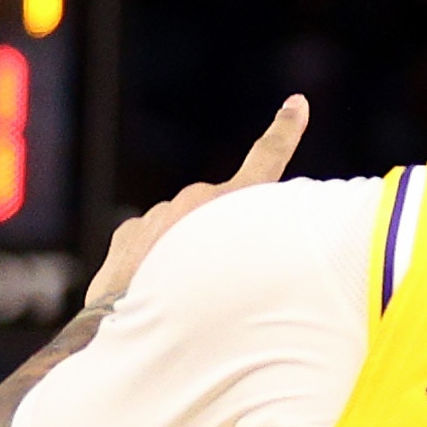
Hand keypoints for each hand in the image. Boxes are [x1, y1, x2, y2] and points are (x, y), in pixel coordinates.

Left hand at [87, 95, 304, 309]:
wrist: (130, 323)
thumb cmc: (199, 315)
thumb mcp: (249, 284)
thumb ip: (250, 255)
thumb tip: (234, 255)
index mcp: (236, 207)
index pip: (268, 160)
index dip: (285, 131)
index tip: (296, 103)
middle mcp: (200, 201)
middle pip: (220, 213)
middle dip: (220, 236)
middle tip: (218, 277)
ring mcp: (162, 214)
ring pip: (183, 230)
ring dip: (183, 253)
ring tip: (181, 293)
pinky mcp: (131, 230)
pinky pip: (150, 240)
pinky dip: (152, 261)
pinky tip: (150, 289)